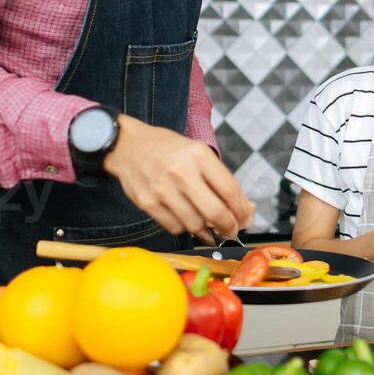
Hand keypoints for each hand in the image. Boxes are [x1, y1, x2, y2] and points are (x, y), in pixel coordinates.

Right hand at [104, 115, 254, 237]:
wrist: (127, 145)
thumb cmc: (167, 149)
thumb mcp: (197, 152)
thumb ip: (220, 179)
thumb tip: (245, 208)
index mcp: (198, 155)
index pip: (229, 190)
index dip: (242, 210)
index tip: (246, 218)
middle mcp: (181, 172)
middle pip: (215, 212)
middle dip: (229, 226)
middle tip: (232, 229)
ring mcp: (162, 189)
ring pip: (195, 224)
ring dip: (207, 230)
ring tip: (209, 225)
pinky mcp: (147, 203)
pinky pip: (174, 227)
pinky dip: (185, 228)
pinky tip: (188, 220)